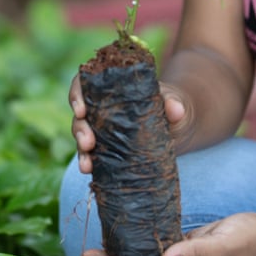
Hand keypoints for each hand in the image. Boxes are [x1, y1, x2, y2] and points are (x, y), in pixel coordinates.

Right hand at [69, 77, 190, 174]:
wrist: (179, 126)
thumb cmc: (171, 105)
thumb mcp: (173, 100)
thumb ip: (173, 102)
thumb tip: (176, 109)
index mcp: (111, 87)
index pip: (84, 84)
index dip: (77, 95)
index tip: (80, 110)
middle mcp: (101, 107)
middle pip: (80, 114)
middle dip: (79, 129)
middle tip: (88, 142)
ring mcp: (102, 128)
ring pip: (81, 136)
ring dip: (81, 151)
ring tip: (87, 166)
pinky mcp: (107, 148)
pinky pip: (92, 154)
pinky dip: (88, 162)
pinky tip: (89, 172)